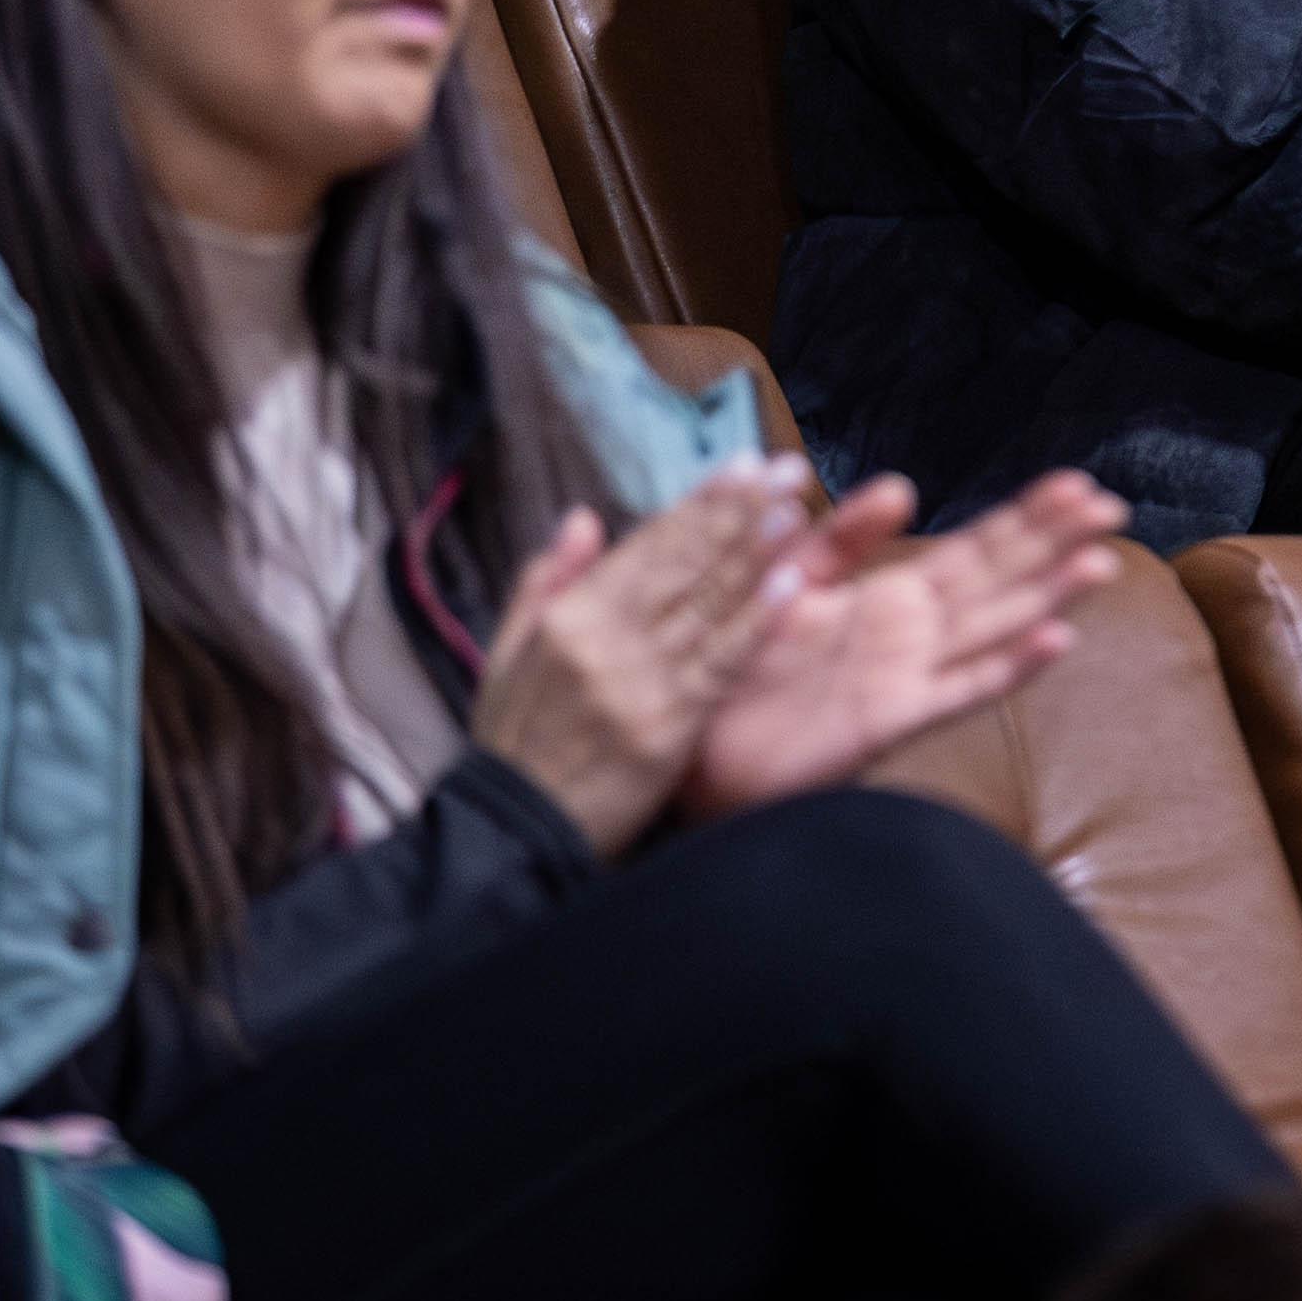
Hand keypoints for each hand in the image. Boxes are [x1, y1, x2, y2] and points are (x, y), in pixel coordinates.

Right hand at [466, 461, 805, 857]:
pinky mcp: (667, 727)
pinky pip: (718, 664)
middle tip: (785, 469)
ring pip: (706, 604)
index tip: (740, 465)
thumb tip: (583, 518)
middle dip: (738, 512)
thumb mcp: (508, 655)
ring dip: (755, 553)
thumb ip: (547, 581)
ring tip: (794, 510)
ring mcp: (638, 683)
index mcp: (568, 617)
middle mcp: (604, 640)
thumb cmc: (515, 743)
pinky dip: (753, 622)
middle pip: (683, 564)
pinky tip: (788, 586)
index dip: (698, 504)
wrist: (514, 834)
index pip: (646, 547)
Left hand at [678, 468, 1124, 819]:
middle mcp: (910, 637)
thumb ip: (841, 535)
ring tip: (1100, 563)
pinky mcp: (888, 719)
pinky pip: (958, 690)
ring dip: (1049, 598)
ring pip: (993, 628)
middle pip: (998, 581)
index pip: (974, 547)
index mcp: (889, 599)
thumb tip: (904, 484)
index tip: (1077, 483)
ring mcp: (906, 678)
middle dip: (1054, 543)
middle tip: (1112, 507)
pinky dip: (1009, 668)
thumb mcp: (788, 577)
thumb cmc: (734, 668)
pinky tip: (1055, 642)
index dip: (1026, 515)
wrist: (682, 750)